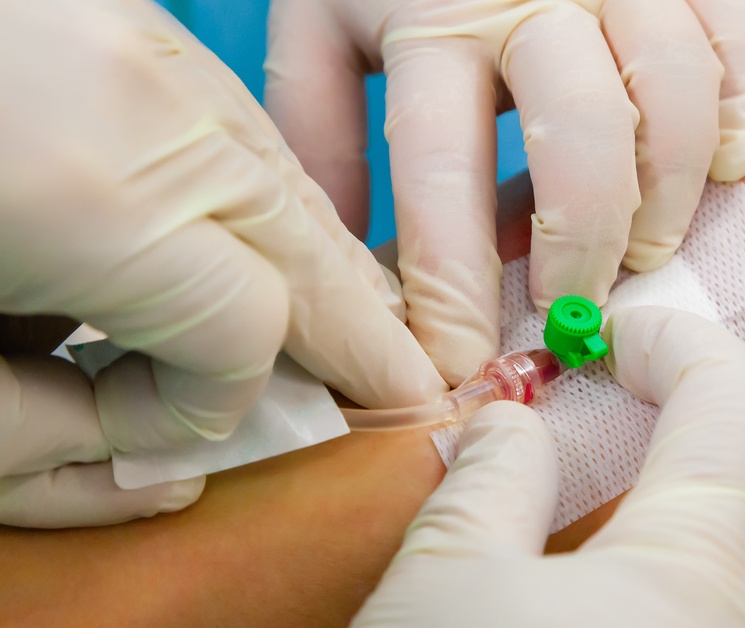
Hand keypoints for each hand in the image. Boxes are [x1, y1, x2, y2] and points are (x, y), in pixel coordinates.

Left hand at [0, 0, 445, 527]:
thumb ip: (34, 437)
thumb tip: (159, 465)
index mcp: (100, 202)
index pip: (247, 334)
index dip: (217, 407)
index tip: (167, 433)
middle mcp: (153, 109)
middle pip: (315, 249)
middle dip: (355, 334)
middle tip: (393, 385)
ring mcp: (144, 48)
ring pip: (287, 183)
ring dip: (315, 268)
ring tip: (340, 325)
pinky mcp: (125, 23)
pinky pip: (231, 133)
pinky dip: (255, 202)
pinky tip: (250, 242)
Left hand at [265, 0, 744, 383]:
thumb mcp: (322, 24)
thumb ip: (321, 134)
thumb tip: (343, 264)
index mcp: (427, 16)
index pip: (439, 177)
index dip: (451, 287)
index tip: (458, 364)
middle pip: (581, 143)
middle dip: (583, 252)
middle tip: (574, 312)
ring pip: (675, 97)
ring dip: (672, 194)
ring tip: (650, 250)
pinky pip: (740, 39)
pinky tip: (731, 163)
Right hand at [351, 307, 744, 626]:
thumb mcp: (446, 591)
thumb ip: (490, 481)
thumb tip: (511, 421)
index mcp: (713, 549)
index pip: (734, 387)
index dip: (668, 341)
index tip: (603, 341)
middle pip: (738, 474)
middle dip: (657, 448)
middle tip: (572, 457)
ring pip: (744, 552)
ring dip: (671, 528)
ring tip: (580, 554)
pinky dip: (687, 589)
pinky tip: (609, 614)